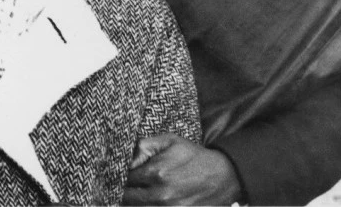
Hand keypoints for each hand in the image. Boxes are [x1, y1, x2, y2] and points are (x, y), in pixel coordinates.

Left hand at [123, 134, 242, 205]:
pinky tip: (146, 200)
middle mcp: (160, 195)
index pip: (124, 179)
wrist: (223, 176)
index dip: (118, 176)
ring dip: (132, 201)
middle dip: (123, 190)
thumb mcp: (170, 141)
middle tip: (121, 185)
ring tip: (134, 192)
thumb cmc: (193, 156)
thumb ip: (144, 145)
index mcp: (157, 173)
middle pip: (126, 198)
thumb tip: (126, 157)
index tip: (117, 173)